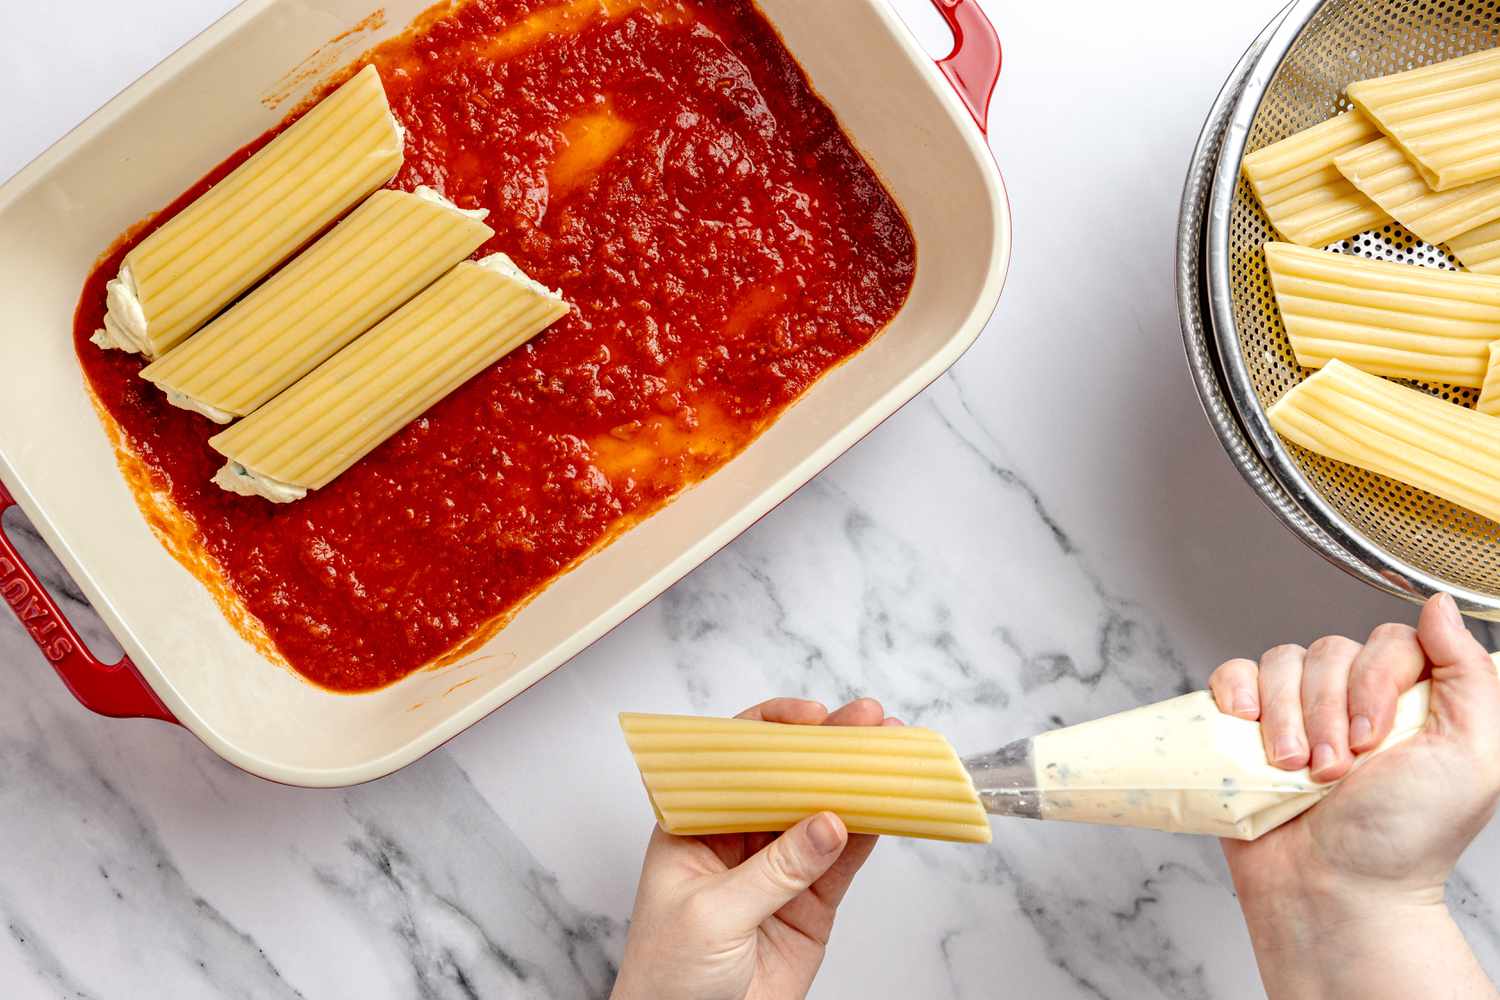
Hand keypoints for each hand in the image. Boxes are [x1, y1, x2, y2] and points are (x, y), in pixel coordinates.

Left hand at [611, 698, 896, 999]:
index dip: (772, 730)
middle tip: (868, 722)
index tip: (811, 717)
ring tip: (894, 753)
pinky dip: (872, 831)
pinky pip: (845, 859)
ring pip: (822, 811)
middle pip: (787, 778)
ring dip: (858, 782)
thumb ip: (775, 870)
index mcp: (695, 825)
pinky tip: (893, 807)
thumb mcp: (713, 915)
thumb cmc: (667, 979)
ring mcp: (778, 868)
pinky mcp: (810, 902)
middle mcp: (737, 838)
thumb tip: (828, 824)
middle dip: (827, 747)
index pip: (733, 761)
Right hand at [1209, 593, 1499, 998]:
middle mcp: (1355, 698)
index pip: (1388, 641)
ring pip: (1280, 661)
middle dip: (1325, 714)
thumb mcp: (1470, 759)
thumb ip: (1471, 676)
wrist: (1332, 891)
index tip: (1373, 742)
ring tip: (1291, 771)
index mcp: (1412, 700)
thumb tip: (1438, 605)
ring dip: (1283, 718)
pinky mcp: (1247, 726)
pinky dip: (1235, 694)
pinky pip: (1233, 674)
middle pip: (1329, 651)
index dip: (1374, 683)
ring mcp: (1298, 710)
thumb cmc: (1405, 840)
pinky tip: (1245, 728)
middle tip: (1333, 772)